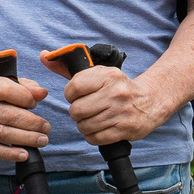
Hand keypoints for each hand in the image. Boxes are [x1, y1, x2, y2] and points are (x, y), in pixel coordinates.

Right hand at [0, 70, 51, 163]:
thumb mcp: (4, 83)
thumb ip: (25, 87)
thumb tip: (42, 93)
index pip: (6, 91)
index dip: (25, 98)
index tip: (35, 103)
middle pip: (8, 116)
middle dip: (32, 123)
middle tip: (46, 127)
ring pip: (3, 134)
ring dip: (26, 138)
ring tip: (42, 140)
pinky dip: (10, 154)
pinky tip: (24, 154)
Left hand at [46, 51, 168, 145]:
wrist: (151, 101)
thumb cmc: (118, 87)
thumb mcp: (98, 73)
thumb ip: (67, 67)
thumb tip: (42, 56)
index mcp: (107, 75)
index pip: (73, 88)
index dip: (70, 95)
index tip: (78, 95)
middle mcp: (115, 92)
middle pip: (77, 110)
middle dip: (76, 113)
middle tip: (85, 110)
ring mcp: (121, 112)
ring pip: (85, 126)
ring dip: (84, 125)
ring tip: (93, 119)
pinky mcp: (125, 129)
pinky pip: (95, 138)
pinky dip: (93, 136)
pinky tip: (99, 128)